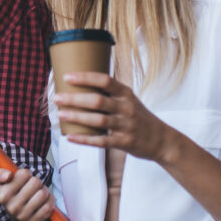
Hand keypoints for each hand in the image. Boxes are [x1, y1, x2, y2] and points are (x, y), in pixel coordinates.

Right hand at [0, 168, 55, 220]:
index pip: (24, 174)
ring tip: (37, 193)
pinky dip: (49, 201)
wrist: (15, 214)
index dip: (26, 174)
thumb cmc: (9, 192)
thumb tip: (8, 175)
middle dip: (36, 181)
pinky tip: (42, 201)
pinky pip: (48, 206)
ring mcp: (23, 216)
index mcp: (3, 195)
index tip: (22, 179)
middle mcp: (12, 207)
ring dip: (44, 190)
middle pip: (36, 182)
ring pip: (43, 194)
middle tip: (32, 186)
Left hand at [54, 71, 181, 164]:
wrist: (163, 141)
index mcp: (126, 94)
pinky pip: (101, 141)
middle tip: (57, 97)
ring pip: (98, 121)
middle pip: (98, 101)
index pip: (105, 81)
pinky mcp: (125, 143)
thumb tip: (82, 83)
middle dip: (75, 99)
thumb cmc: (140, 117)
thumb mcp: (130, 100)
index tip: (67, 77)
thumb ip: (111, 93)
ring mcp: (126, 126)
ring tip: (61, 114)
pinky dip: (85, 139)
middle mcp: (127, 108)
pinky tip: (70, 136)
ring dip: (77, 117)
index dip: (85, 77)